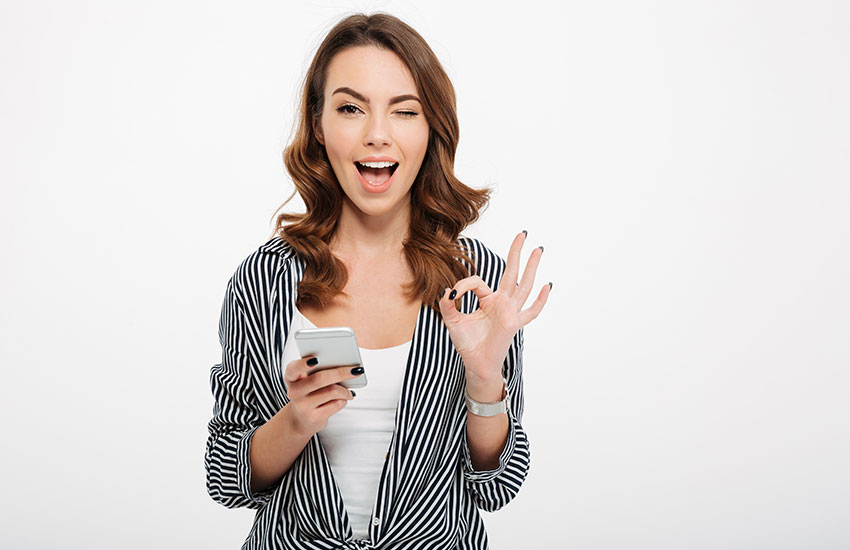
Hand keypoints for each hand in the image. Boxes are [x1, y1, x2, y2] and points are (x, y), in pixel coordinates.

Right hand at [282, 357, 361, 437]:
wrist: (301, 419)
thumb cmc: (309, 393)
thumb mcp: (307, 381)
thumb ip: (319, 371)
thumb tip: (344, 365)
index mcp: (291, 378)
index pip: (293, 368)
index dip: (303, 363)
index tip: (316, 358)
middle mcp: (294, 392)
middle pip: (319, 379)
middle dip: (341, 373)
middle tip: (356, 370)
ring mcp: (303, 406)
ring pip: (331, 392)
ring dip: (345, 390)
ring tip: (350, 391)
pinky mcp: (314, 417)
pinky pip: (336, 404)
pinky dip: (344, 400)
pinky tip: (345, 399)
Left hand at [438, 231, 550, 384]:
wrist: (475, 364)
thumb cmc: (467, 343)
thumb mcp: (452, 321)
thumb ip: (447, 305)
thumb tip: (446, 290)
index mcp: (488, 300)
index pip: (478, 282)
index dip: (463, 285)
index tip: (452, 295)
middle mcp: (502, 302)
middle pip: (511, 272)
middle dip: (516, 253)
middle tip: (523, 234)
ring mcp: (510, 311)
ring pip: (523, 285)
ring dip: (531, 267)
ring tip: (537, 250)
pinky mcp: (514, 323)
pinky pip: (530, 312)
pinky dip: (539, 301)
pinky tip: (546, 287)